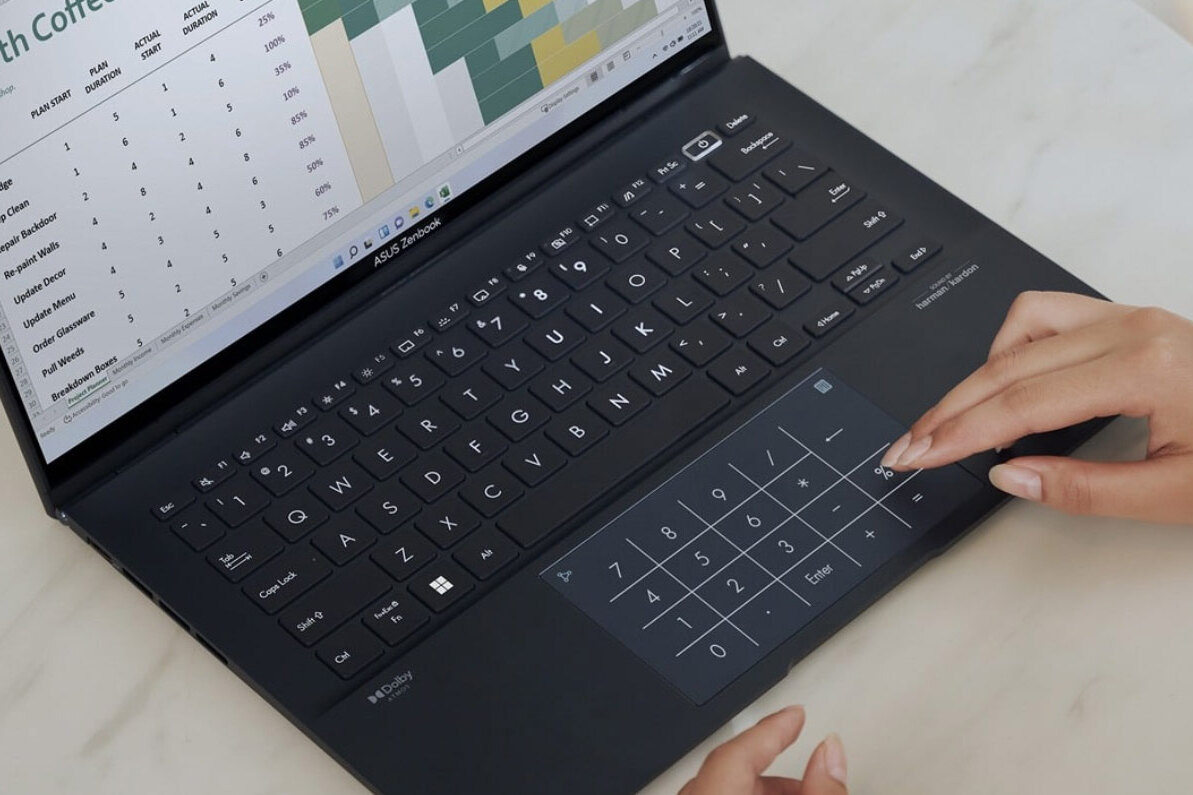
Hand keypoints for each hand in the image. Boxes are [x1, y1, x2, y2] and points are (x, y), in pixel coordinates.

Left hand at [680, 706, 846, 794]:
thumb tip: (831, 751)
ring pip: (719, 788)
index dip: (771, 728)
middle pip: (727, 769)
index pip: (736, 752)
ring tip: (804, 793)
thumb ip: (820, 788)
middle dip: (773, 767)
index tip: (796, 713)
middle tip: (813, 772)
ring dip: (762, 788)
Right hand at [880, 291, 1192, 523]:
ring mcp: (1132, 317)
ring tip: (955, 420)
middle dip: (948, 409)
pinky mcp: (1132, 320)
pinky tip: (1006, 384)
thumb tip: (1007, 476)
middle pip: (1006, 364)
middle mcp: (1132, 329)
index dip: (958, 432)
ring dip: (977, 374)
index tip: (916, 456)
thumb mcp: (1179, 496)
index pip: (1021, 401)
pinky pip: (1048, 316)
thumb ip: (1085, 490)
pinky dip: (1013, 346)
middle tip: (908, 446)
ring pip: (1020, 328)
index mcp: (1144, 368)